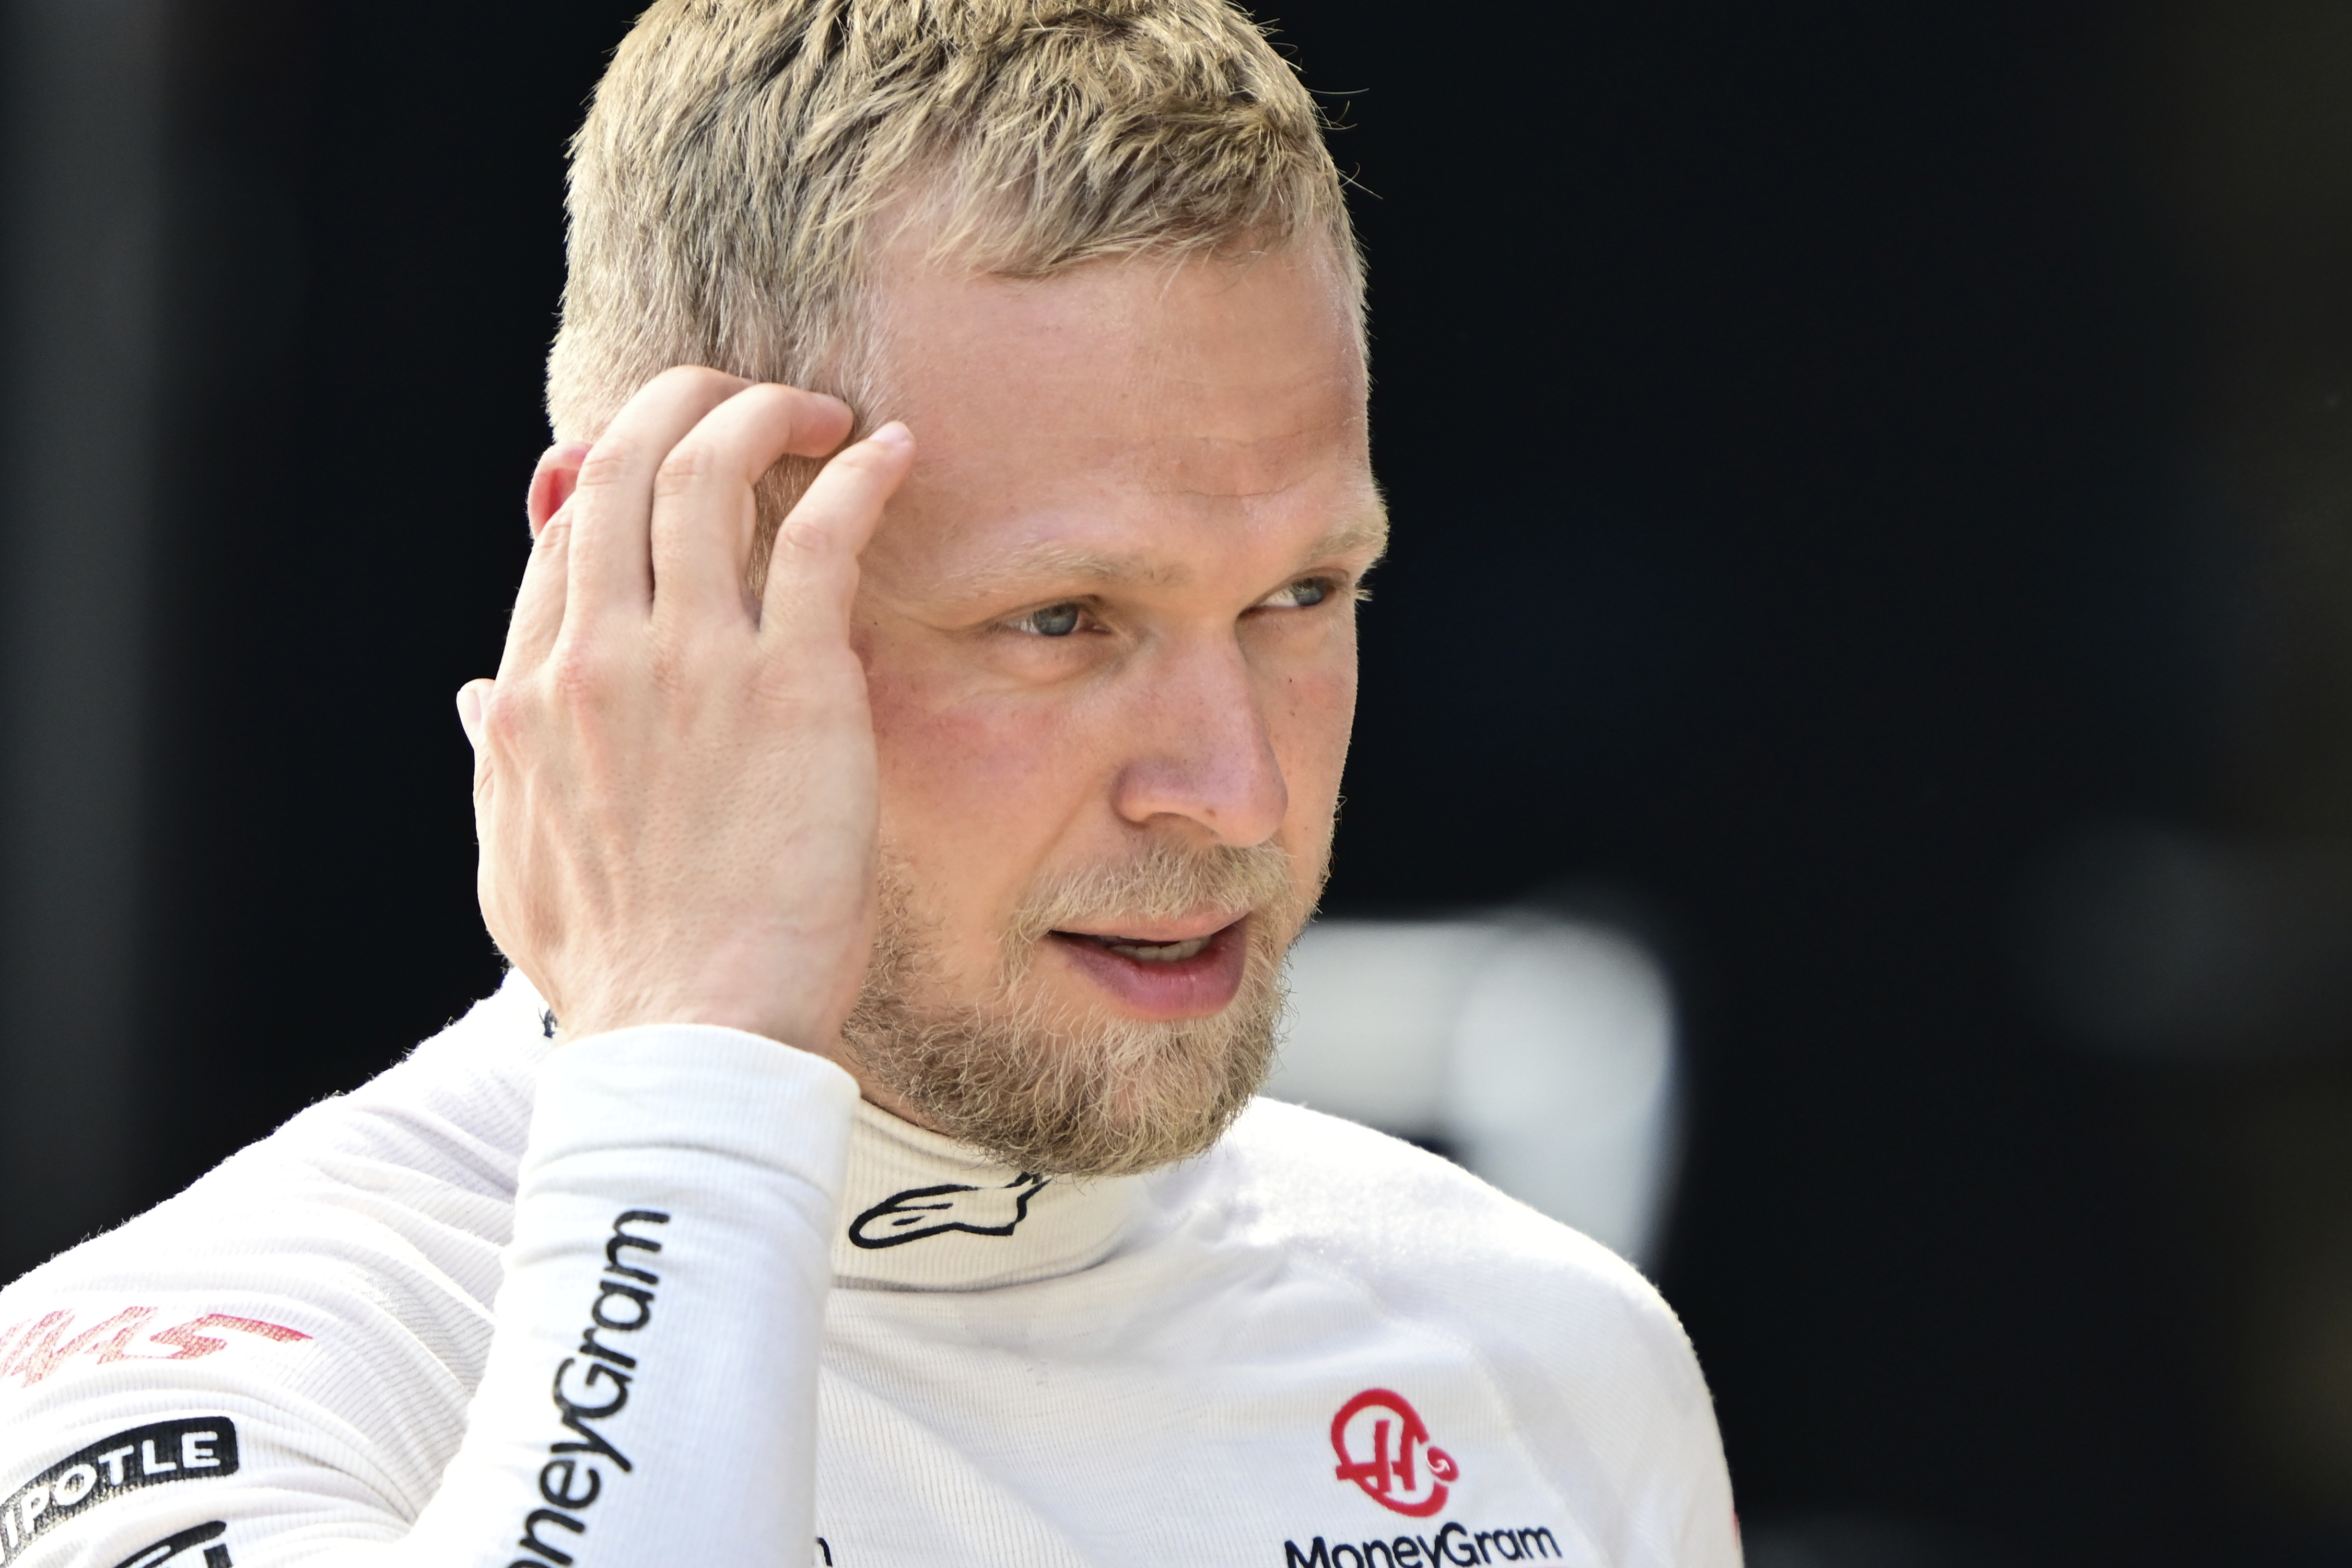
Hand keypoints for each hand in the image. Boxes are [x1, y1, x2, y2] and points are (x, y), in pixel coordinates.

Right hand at [456, 367, 914, 1050]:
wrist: (690, 1035)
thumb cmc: (619, 968)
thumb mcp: (513, 864)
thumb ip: (496, 766)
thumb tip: (475, 699)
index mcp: (531, 694)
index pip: (564, 533)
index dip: (616, 472)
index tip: (670, 463)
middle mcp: (599, 656)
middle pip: (619, 467)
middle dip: (680, 402)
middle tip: (741, 399)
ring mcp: (693, 663)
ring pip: (708, 472)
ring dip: (763, 414)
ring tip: (818, 412)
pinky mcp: (792, 685)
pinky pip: (822, 536)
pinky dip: (859, 476)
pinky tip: (891, 450)